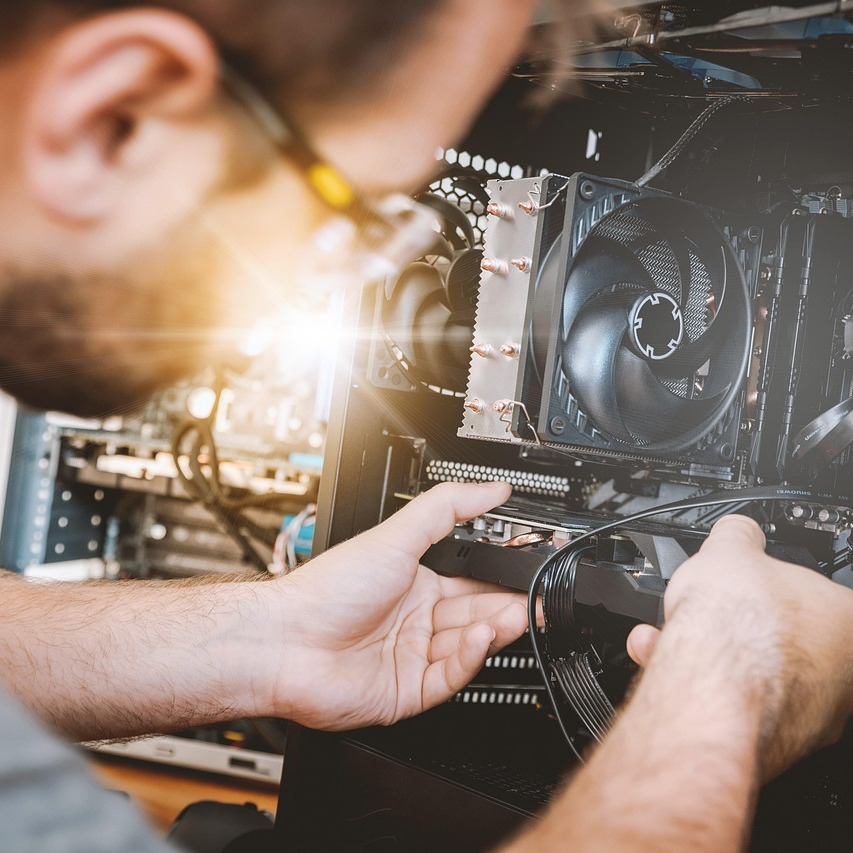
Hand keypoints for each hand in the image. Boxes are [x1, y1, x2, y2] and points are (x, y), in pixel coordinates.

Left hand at [263, 482, 527, 730]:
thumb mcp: (396, 535)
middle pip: (477, 613)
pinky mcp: (409, 691)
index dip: (503, 577)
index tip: (530, 570)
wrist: (286, 641)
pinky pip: (451, 676)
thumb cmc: (329, 588)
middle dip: (509, 606)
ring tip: (515, 615)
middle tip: (536, 599)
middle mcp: (417, 619)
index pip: (473, 579)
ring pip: (469, 645)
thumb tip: (491, 488)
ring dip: (494, 630)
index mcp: (417, 583)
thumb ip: (447, 508)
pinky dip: (469, 658)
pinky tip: (479, 639)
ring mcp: (413, 656)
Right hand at [627, 515, 852, 778]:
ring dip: (709, 652)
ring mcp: (813, 713)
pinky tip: (668, 665)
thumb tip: (737, 530)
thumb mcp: (730, 549)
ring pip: (753, 672)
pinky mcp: (775, 742)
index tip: (746, 584)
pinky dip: (702, 683)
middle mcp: (844, 671)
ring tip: (668, 637)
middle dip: (732, 622)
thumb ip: (739, 537)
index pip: (815, 594)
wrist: (710, 686)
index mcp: (847, 617)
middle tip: (704, 609)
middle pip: (781, 637)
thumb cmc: (739, 625)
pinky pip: (734, 703)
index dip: (772, 586)